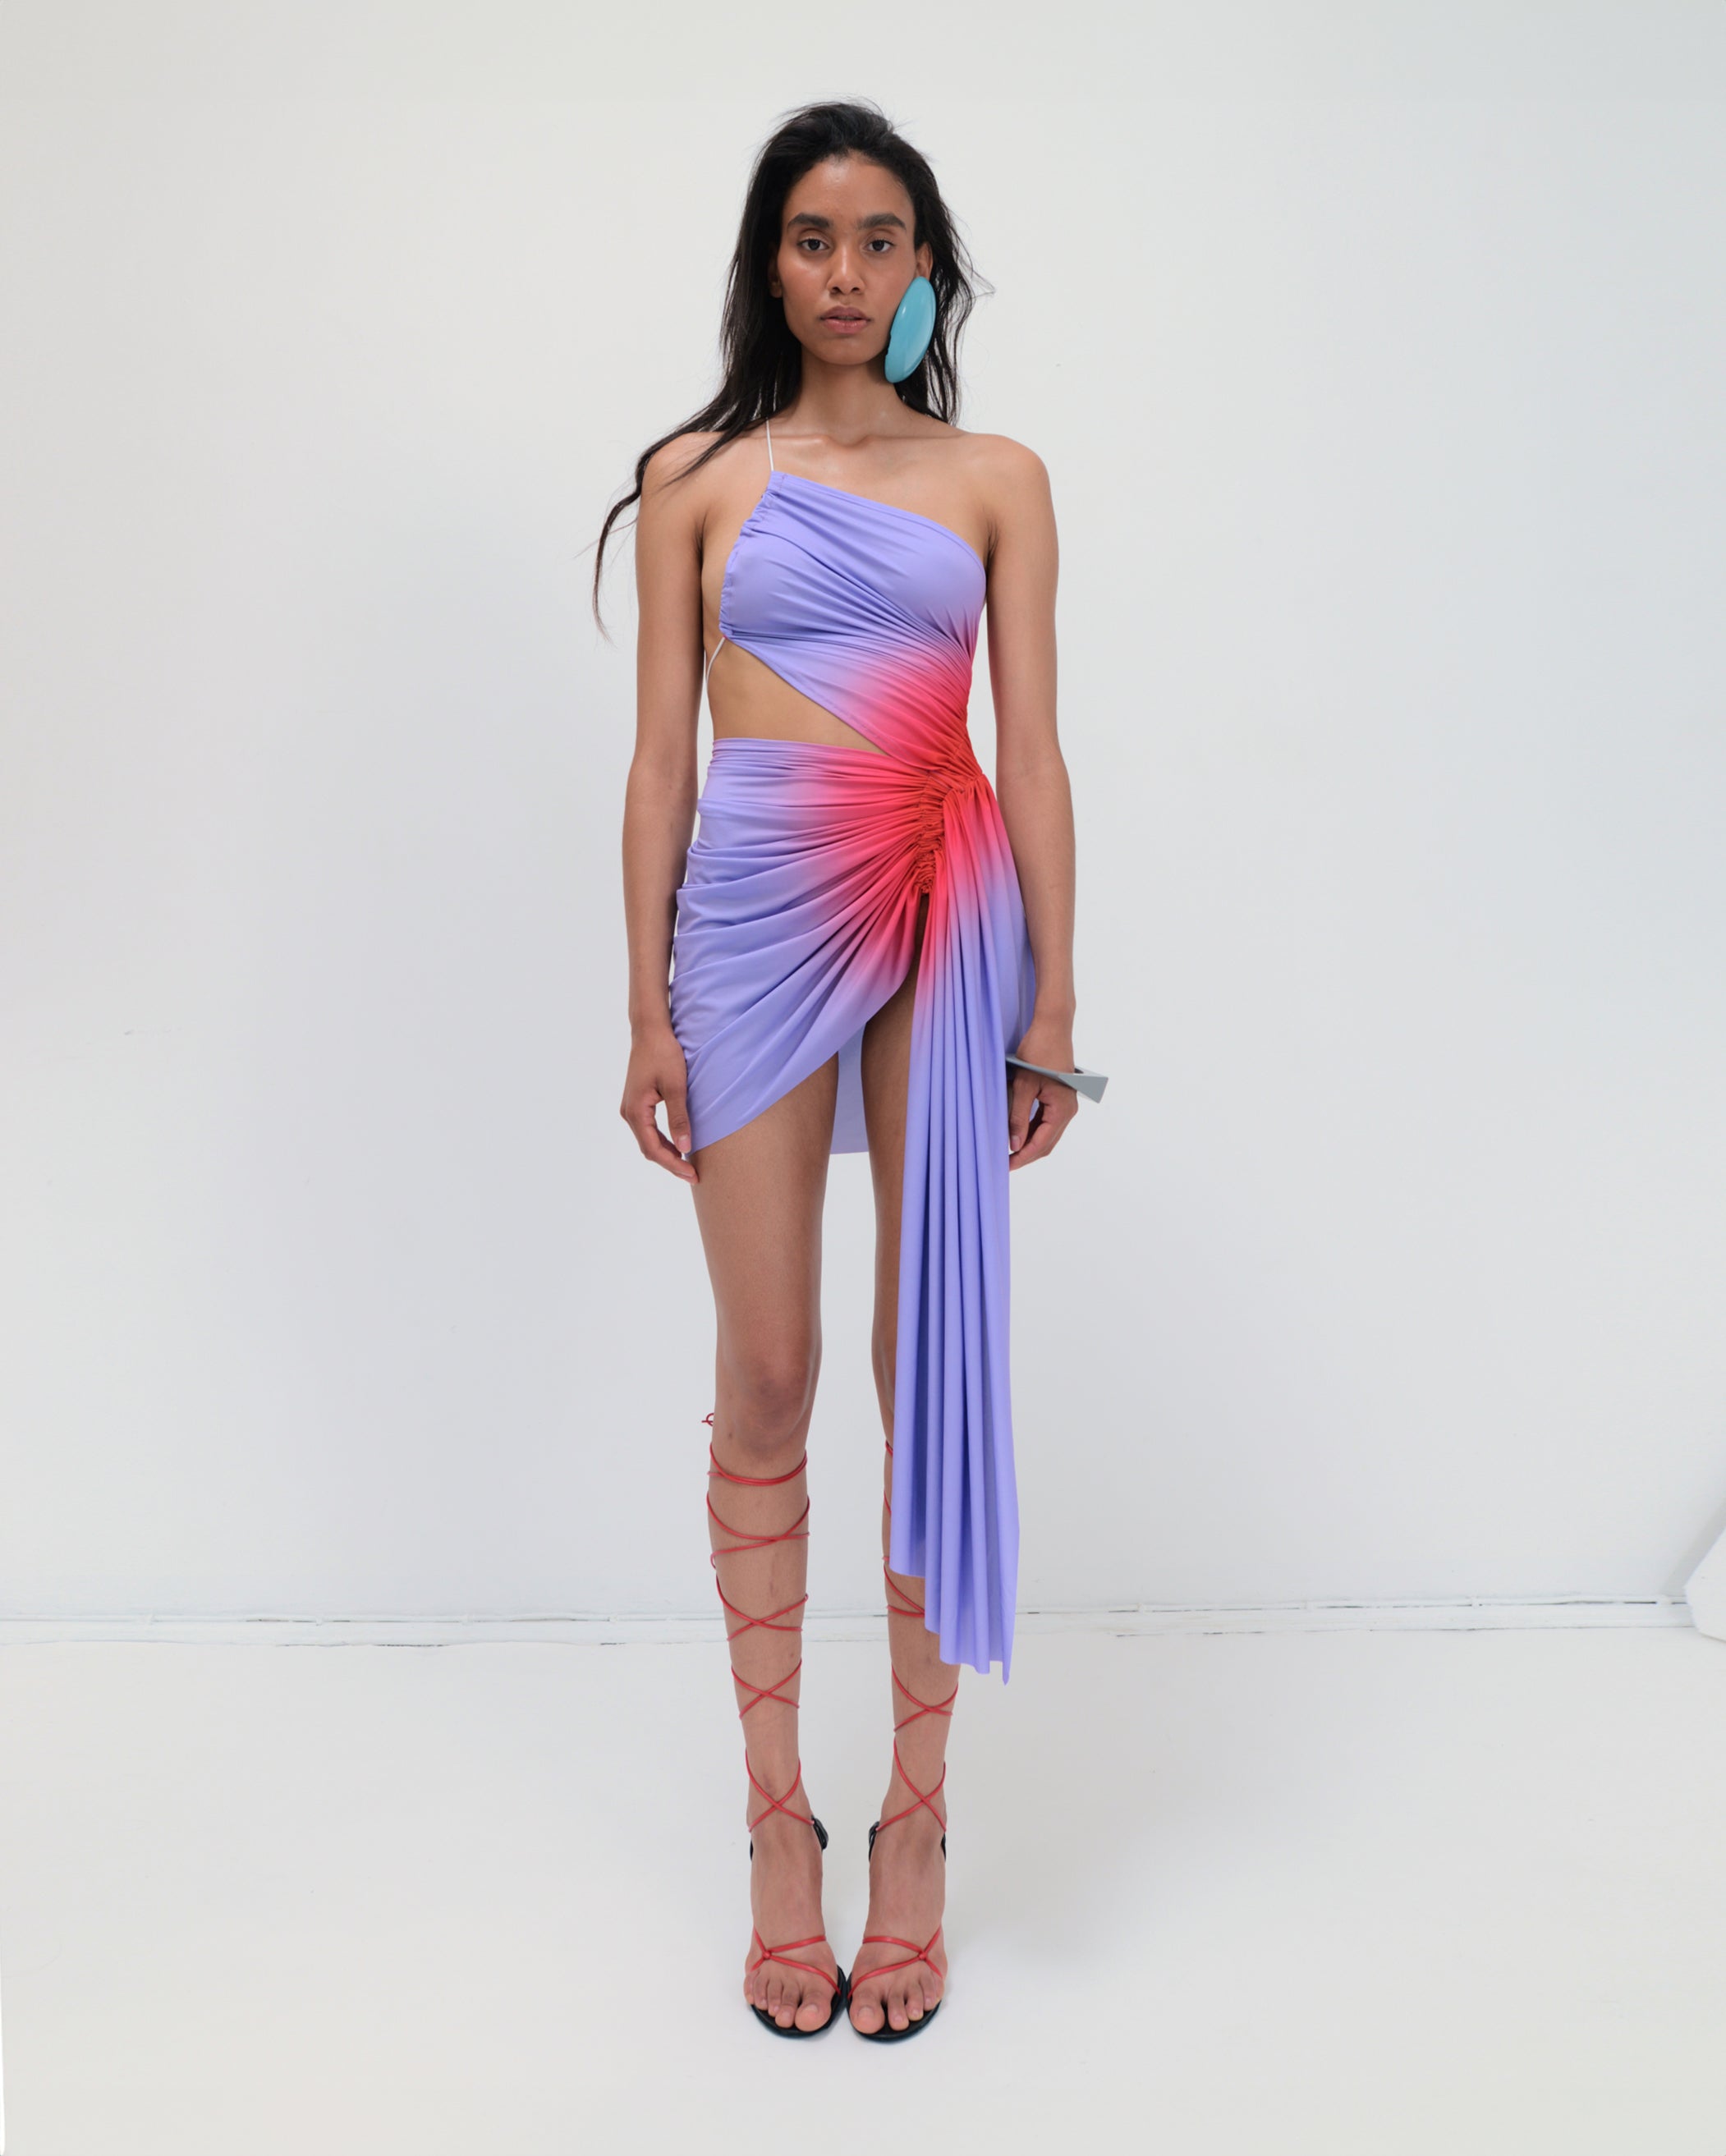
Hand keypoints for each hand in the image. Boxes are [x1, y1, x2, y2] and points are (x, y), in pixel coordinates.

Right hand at [621, 1020, 698, 1182]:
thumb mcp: (676, 1087)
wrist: (650, 1031)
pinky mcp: (637, 1102)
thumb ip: (679, 1118)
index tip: (691, 1174)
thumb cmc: (663, 1054)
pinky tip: (678, 1145)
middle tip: (693, 1174)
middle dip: (671, 1163)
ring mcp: (631, 1108)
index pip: (653, 1149)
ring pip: (648, 1140)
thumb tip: (685, 1147)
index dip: (673, 1165)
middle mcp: (628, 1112)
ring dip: (667, 1153)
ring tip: (687, 1164)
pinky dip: (662, 1141)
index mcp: (636, 1111)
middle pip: (649, 1148)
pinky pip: (648, 1129)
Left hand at [1006, 1014, 1078, 1170]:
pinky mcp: (1061, 1097)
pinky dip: (1033, 1129)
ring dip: (1029, 1143)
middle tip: (1005, 1163)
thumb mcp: (1024, 1085)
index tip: (1006, 1166)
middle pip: (1047, 1143)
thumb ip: (1018, 1116)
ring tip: (1008, 1150)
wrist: (1053, 1026)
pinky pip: (1047, 1120)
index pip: (1041, 1143)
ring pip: (1047, 1133)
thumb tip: (1014, 1144)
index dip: (1022, 1157)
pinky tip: (1018, 1132)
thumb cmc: (1039, 1051)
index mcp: (1062, 1109)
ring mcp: (1066, 1104)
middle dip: (1026, 1154)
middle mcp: (1068, 1110)